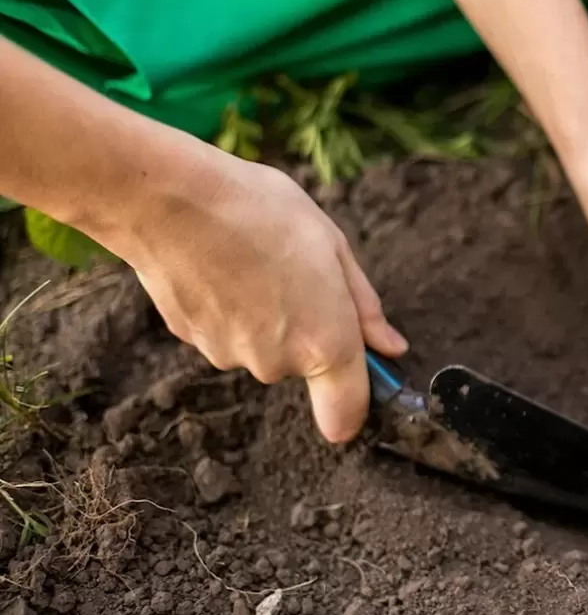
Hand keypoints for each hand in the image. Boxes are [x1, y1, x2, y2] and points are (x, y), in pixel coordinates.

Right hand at [106, 152, 408, 442]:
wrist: (169, 199)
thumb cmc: (261, 212)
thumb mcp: (333, 246)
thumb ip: (365, 308)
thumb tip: (390, 348)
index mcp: (325, 343)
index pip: (346, 415)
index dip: (357, 406)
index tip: (361, 381)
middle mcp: (278, 364)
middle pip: (303, 364)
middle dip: (307, 328)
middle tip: (295, 272)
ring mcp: (231, 357)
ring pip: (262, 346)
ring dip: (265, 316)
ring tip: (252, 261)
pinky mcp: (192, 343)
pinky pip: (226, 333)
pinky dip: (228, 308)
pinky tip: (220, 265)